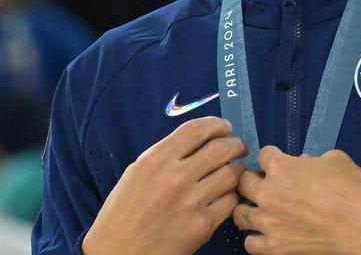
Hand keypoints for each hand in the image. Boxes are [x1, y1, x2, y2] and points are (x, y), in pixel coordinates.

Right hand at [83, 117, 245, 254]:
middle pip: (222, 148)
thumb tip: (200, 141)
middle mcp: (174, 178)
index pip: (197, 130)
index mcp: (155, 161)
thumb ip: (167, 156)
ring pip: (232, 173)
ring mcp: (191, 202)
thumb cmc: (123, 215)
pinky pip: (231, 201)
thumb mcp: (136, 174)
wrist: (116, 254)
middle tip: (238, 148)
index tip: (225, 127)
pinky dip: (231, 196)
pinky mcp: (203, 225)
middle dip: (236, 144)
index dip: (218, 124)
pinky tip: (224, 196)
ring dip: (237, 170)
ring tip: (232, 172)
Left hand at [234, 146, 360, 254]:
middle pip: (242, 183)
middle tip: (267, 185)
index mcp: (283, 168)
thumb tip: (304, 166)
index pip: (263, 155)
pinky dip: (257, 238)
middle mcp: (268, 194)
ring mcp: (268, 223)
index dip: (272, 157)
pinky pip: (250, 243)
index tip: (278, 162)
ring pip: (239, 214)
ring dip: (250, 209)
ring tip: (263, 211)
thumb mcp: (337, 161)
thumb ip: (314, 160)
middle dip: (253, 181)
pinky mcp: (273, 247)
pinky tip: (269, 234)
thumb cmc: (355, 189)